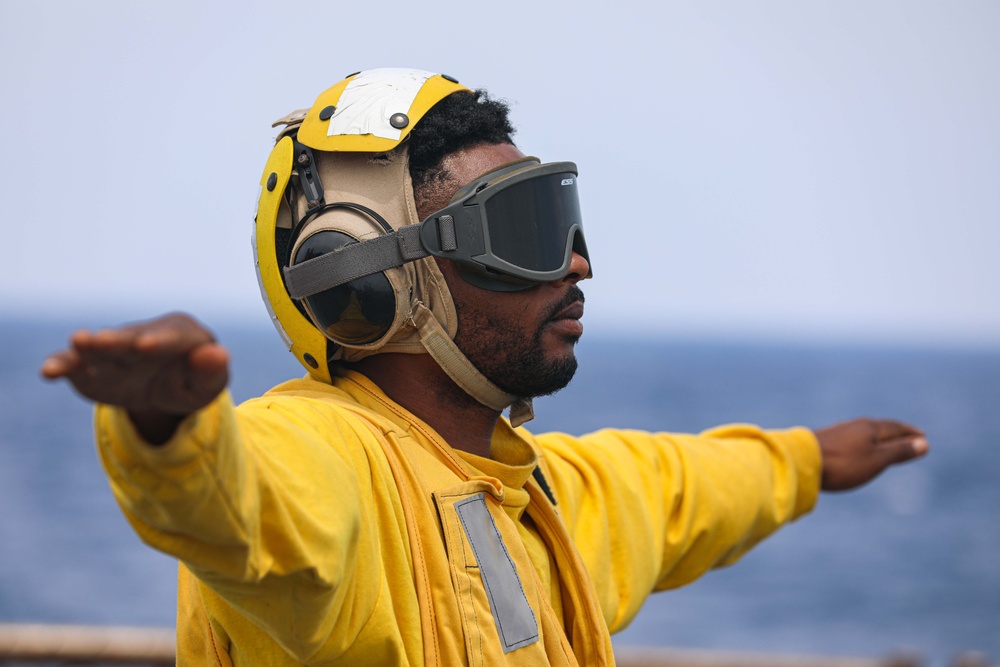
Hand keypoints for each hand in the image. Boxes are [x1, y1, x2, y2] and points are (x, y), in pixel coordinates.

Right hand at [40, 313, 228, 443]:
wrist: (168, 384)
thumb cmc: (195, 379)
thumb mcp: (209, 381)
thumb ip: (213, 370)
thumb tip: (217, 354)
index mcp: (179, 334)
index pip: (170, 337)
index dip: (158, 341)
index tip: (146, 346)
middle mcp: (143, 335)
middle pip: (129, 338)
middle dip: (116, 340)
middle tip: (100, 340)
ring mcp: (116, 350)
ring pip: (99, 348)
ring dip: (87, 347)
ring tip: (75, 343)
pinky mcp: (94, 367)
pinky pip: (76, 365)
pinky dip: (63, 366)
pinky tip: (48, 371)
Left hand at [815, 418, 928, 490]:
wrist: (801, 462)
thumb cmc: (843, 463)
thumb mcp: (877, 460)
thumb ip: (899, 451)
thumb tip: (923, 443)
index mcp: (870, 428)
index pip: (896, 428)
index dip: (910, 433)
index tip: (922, 436)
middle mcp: (854, 425)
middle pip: (880, 428)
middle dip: (896, 433)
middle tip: (908, 437)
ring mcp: (838, 432)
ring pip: (864, 433)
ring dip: (878, 438)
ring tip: (884, 443)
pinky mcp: (825, 440)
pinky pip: (851, 439)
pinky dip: (862, 442)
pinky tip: (855, 448)